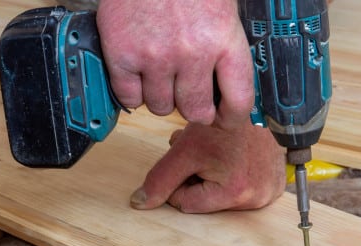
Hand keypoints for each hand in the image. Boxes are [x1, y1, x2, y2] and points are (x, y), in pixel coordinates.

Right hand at [96, 0, 253, 128]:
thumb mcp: (222, 11)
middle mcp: (192, 54)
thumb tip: (227, 87)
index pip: (238, 102)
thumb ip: (225, 48)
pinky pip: (130, 97)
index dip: (232, 117)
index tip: (225, 118)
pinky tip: (138, 74)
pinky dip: (133, 92)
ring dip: (162, 97)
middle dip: (194, 108)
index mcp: (225, 41)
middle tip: (189, 96)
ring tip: (162, 76)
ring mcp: (155, 56)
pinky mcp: (122, 54)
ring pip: (161, 107)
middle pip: (197, 111)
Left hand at [130, 121, 285, 211]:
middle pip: (208, 201)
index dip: (179, 179)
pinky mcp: (277, 186)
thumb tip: (139, 203)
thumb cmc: (223, 123)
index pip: (186, 202)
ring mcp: (270, 192)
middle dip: (199, 179)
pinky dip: (237, 177)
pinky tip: (237, 159)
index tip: (188, 159)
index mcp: (233, 192)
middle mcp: (257, 197)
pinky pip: (246, 190)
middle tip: (207, 154)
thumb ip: (160, 178)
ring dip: (216, 178)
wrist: (255, 105)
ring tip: (221, 154)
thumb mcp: (185, 149)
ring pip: (224, 196)